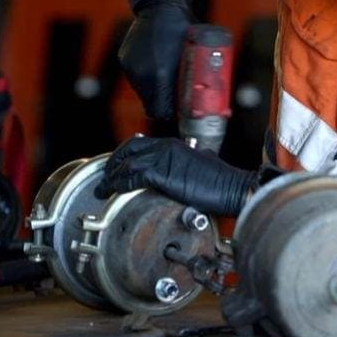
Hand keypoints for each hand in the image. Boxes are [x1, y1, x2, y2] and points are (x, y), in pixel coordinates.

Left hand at [102, 136, 255, 215]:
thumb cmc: (221, 180)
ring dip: (111, 177)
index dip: (123, 155)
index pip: (139, 143)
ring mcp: (163, 159)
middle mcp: (165, 147)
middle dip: (112, 163)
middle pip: (128, 149)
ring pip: (127, 164)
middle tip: (104, 177)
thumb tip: (188, 163)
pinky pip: (132, 178)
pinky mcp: (162, 174)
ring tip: (103, 190)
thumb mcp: (202, 162)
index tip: (115, 167)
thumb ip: (189, 161)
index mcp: (173, 144)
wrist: (233, 187)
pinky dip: (119, 185)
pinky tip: (113, 192)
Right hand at [117, 0, 192, 119]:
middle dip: (165, 103)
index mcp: (160, 75)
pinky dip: (147, 76)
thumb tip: (206, 102)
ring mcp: (131, 68)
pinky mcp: (125, 61)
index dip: (173, 113)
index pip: (162, 111)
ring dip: (156, 89)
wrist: (160, 4)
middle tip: (178, 95)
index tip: (182, 108)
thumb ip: (197, 79)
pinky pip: (137, 78)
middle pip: (151, 105)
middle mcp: (142, 74)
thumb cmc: (185, 28)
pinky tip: (157, 62)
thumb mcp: (198, 54)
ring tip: (168, 74)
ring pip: (143, 92)